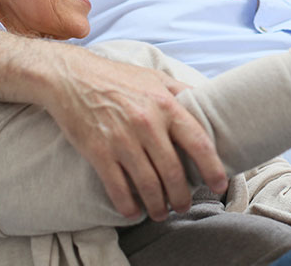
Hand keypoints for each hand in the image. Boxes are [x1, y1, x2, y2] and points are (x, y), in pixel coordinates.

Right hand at [43, 49, 227, 221]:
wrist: (70, 76)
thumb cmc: (117, 77)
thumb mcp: (155, 77)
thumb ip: (182, 92)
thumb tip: (208, 105)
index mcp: (165, 104)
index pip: (198, 142)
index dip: (212, 168)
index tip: (219, 184)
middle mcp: (147, 124)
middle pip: (173, 172)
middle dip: (183, 195)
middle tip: (185, 205)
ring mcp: (121, 140)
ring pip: (148, 185)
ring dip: (158, 205)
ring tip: (162, 213)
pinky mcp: (98, 152)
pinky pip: (117, 188)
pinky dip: (128, 206)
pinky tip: (134, 212)